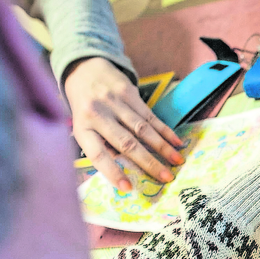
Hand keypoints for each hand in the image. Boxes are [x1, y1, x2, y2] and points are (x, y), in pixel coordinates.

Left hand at [64, 57, 184, 190]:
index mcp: (82, 128)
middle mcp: (97, 114)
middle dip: (148, 162)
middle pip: (126, 143)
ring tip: (177, 162)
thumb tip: (126, 169)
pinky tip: (176, 142)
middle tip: (166, 178)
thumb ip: (101, 145)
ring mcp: (114, 101)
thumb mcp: (84, 127)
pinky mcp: (129, 92)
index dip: (112, 172)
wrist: (84, 70)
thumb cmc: (85, 108)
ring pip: (142, 129)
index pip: (97, 154)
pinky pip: (150, 115)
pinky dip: (165, 130)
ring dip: (162, 147)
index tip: (127, 188)